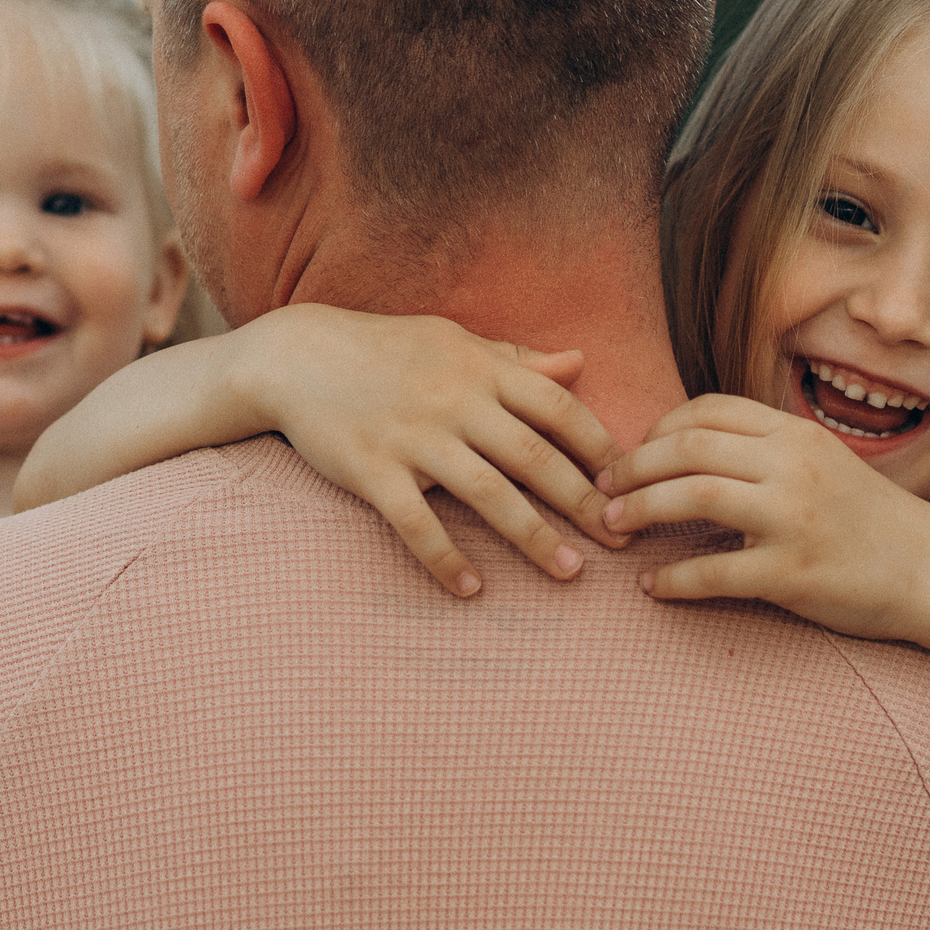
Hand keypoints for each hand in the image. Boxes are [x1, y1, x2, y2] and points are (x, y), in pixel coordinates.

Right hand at [236, 307, 628, 596]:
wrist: (297, 356)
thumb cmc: (384, 348)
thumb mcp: (453, 340)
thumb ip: (517, 359)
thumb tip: (579, 364)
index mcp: (480, 368)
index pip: (557, 408)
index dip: (599, 446)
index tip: (632, 482)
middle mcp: (455, 401)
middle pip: (534, 457)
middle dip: (583, 501)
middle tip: (623, 538)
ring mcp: (414, 438)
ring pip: (487, 493)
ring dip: (533, 536)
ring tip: (570, 572)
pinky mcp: (372, 471)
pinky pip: (416, 523)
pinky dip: (445, 559)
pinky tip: (471, 590)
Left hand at [594, 395, 929, 640]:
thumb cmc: (866, 518)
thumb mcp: (818, 462)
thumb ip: (762, 450)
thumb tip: (681, 450)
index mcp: (795, 434)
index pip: (708, 410)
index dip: (658, 427)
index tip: (634, 453)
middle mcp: (793, 465)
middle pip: (688, 446)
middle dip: (633, 465)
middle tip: (604, 488)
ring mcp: (795, 517)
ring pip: (695, 495)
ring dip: (642, 508)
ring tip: (616, 525)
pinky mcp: (795, 573)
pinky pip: (715, 572)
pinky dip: (674, 580)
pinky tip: (655, 587)